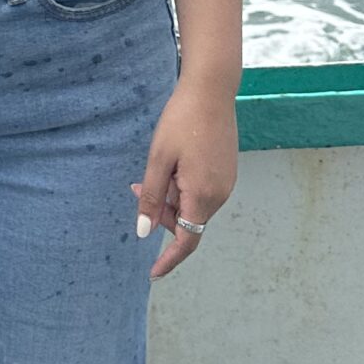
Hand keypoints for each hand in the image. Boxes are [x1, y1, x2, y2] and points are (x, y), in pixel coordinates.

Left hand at [132, 81, 236, 279]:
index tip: (153, 274)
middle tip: (137, 188)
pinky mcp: (226, 171)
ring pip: (194, 206)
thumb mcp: (158, 160)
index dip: (169, 260)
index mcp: (202, 195)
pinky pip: (202, 192)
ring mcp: (226, 183)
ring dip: (172, 198)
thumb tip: (145, 233)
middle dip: (162, 215)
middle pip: (188, 222)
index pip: (187, 241)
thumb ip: (152, 199)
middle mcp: (220, 194)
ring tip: (156, 169)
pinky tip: (173, 165)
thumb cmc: (181, 120)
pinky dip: (184, 188)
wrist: (212, 90)